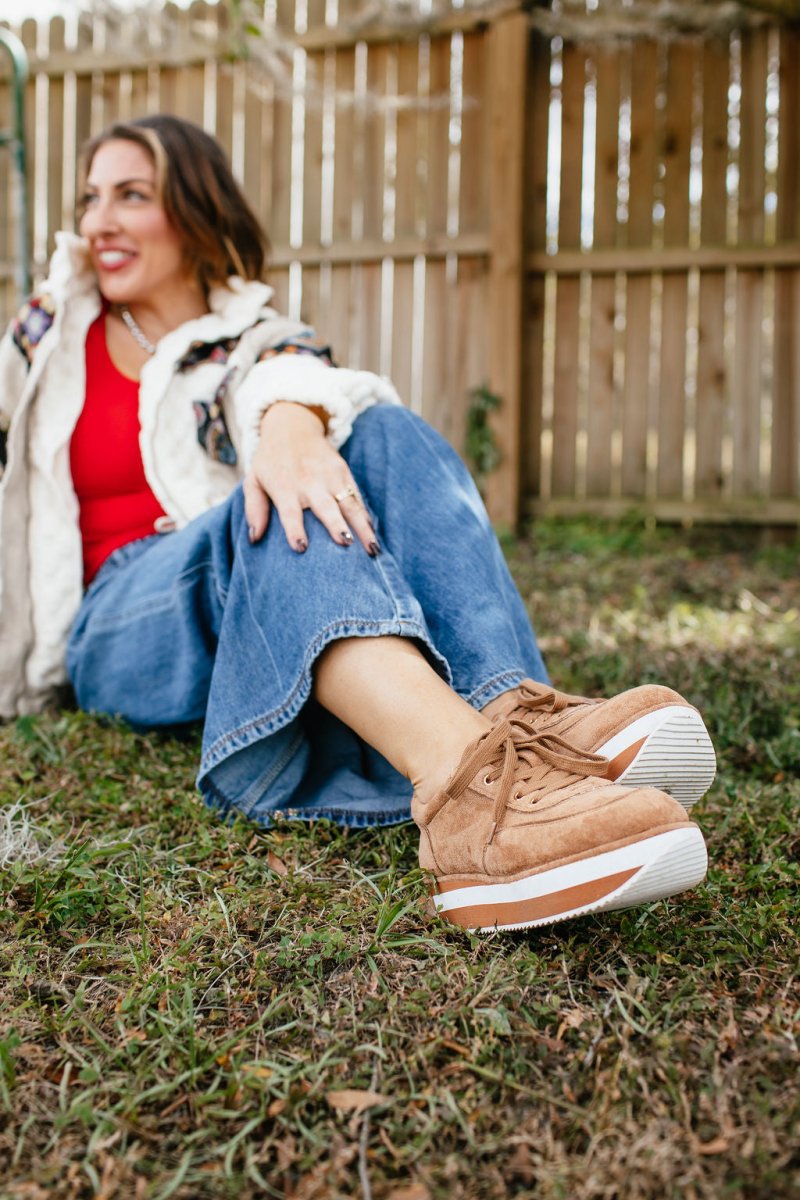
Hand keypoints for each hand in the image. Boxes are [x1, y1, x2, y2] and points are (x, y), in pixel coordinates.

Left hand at [243, 402, 378, 554]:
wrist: (291, 425)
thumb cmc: (270, 461)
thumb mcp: (253, 480)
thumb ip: (253, 510)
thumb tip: (254, 539)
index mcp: (284, 487)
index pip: (289, 512)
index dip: (295, 530)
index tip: (301, 548)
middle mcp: (309, 482)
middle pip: (326, 507)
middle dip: (337, 526)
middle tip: (346, 544)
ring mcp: (329, 476)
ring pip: (349, 504)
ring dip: (362, 526)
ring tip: (372, 548)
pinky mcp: (343, 471)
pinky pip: (357, 496)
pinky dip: (365, 515)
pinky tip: (373, 532)